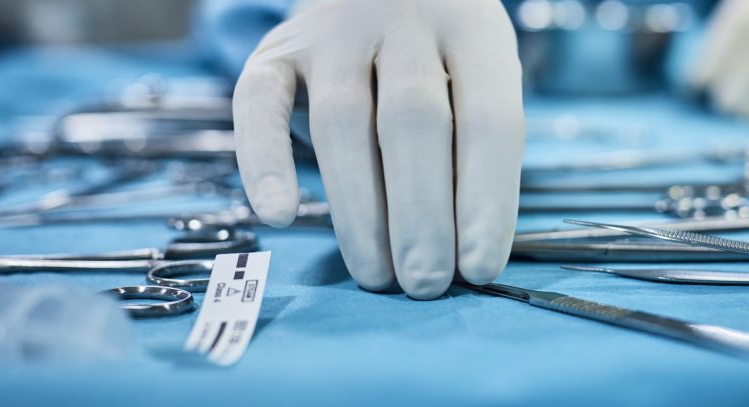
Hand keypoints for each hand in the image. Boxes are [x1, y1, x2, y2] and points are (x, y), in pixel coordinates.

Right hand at [233, 0, 523, 298]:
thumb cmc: (441, 55)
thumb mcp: (481, 76)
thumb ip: (476, 147)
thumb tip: (466, 251)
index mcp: (474, 31)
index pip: (489, 119)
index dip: (486, 200)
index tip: (479, 268)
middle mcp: (405, 22)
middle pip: (413, 121)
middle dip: (421, 214)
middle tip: (425, 283)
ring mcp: (335, 31)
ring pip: (342, 121)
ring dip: (359, 209)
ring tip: (376, 273)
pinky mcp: (277, 51)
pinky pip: (259, 102)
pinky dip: (265, 161)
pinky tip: (280, 214)